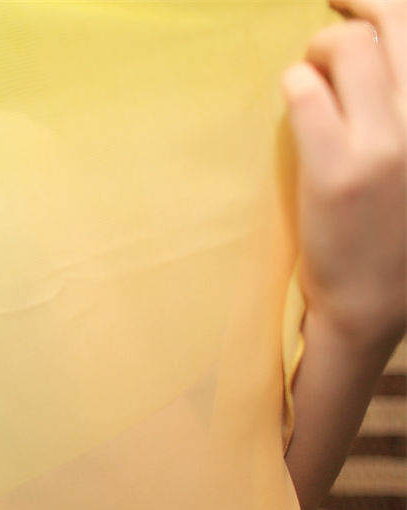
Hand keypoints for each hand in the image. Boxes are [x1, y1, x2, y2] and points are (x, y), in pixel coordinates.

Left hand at [282, 0, 405, 353]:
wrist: (376, 301)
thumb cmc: (400, 229)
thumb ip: (405, 110)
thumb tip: (381, 55)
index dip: (387, 2)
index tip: (356, 2)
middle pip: (395, 18)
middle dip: (354, 5)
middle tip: (330, 11)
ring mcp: (386, 142)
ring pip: (345, 46)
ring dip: (317, 49)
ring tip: (309, 75)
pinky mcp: (336, 168)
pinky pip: (302, 91)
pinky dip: (293, 86)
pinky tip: (295, 105)